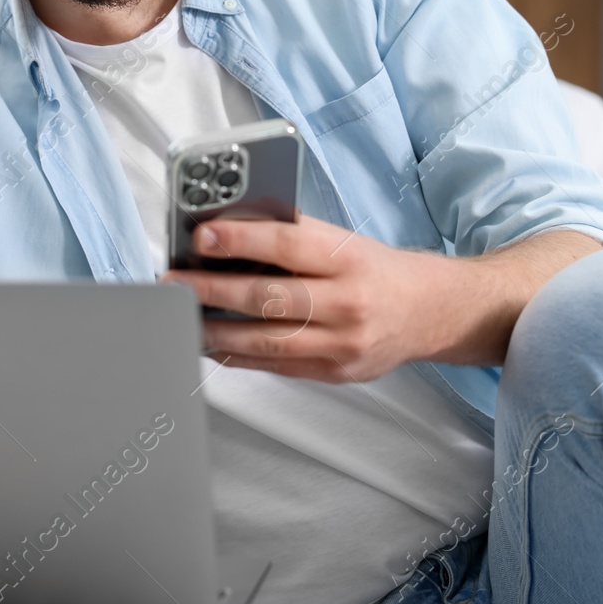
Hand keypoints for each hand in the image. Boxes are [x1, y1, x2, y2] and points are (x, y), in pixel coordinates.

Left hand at [161, 215, 458, 382]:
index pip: (286, 245)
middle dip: (212, 289)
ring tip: (183, 318)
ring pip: (267, 341)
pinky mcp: (335, 373)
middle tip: (174, 283)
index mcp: (348, 259)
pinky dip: (239, 355)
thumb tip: (228, 230)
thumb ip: (291, 236)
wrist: (428, 311)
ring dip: (216, 330)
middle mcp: (347, 303)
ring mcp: (342, 344)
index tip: (201, 237)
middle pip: (269, 297)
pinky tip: (213, 343)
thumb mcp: (342, 240)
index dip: (240, 240)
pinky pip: (276, 366)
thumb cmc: (374, 270)